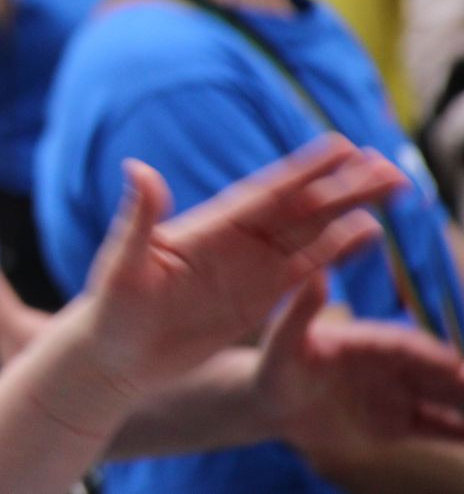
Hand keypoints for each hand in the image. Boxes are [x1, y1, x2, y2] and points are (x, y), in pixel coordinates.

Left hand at [79, 136, 406, 400]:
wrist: (114, 357)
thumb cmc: (111, 310)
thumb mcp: (122, 264)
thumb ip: (138, 218)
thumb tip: (138, 168)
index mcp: (208, 227)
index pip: (266, 193)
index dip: (304, 170)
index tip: (341, 146)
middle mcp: (235, 241)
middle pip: (299, 208)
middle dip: (343, 186)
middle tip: (389, 165)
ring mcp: (249, 269)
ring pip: (310, 233)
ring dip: (349, 212)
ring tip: (391, 189)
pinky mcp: (257, 299)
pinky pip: (304, 270)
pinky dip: (336, 252)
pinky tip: (365, 235)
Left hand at [256, 276, 463, 464]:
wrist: (268, 402)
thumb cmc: (272, 366)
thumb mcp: (281, 342)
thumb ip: (299, 312)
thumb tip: (316, 275)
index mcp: (366, 341)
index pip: (405, 346)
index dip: (431, 356)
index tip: (456, 368)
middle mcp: (389, 365)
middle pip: (434, 372)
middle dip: (461, 380)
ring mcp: (396, 393)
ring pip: (444, 399)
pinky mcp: (396, 423)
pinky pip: (437, 427)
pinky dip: (460, 431)